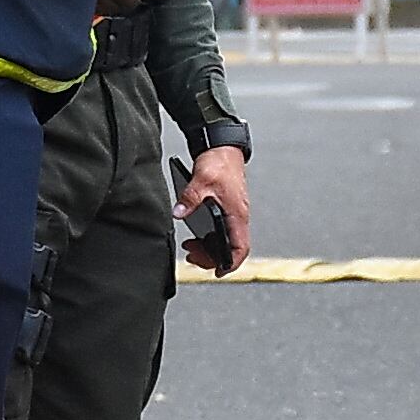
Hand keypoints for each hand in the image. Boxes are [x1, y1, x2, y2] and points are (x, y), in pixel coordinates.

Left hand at [177, 145, 249, 270]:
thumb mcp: (202, 180)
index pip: (240, 248)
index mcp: (237, 214)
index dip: (231, 263)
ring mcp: (232, 213)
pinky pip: (220, 231)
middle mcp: (237, 216)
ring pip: (225, 241)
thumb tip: (179, 213)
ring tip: (190, 247)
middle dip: (212, 258)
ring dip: (208, 248)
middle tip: (192, 256)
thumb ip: (190, 198)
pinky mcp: (226, 208)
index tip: (218, 272)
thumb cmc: (219, 162)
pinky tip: (195, 236)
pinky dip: (208, 238)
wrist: (223, 147)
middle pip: (231, 249)